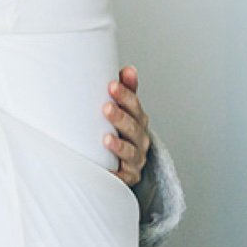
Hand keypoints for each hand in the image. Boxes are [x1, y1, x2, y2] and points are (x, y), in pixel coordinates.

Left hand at [104, 66, 150, 185]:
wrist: (125, 163)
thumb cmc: (120, 131)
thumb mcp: (123, 110)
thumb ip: (126, 90)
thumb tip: (129, 69)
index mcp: (138, 120)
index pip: (134, 107)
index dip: (125, 96)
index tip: (112, 85)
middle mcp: (140, 140)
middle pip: (133, 128)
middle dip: (120, 118)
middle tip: (106, 107)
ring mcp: (135, 160)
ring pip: (130, 153)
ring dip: (119, 146)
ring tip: (106, 139)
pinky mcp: (127, 178)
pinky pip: (122, 177)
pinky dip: (116, 175)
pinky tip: (106, 170)